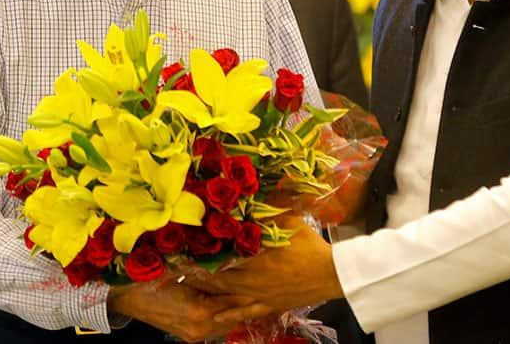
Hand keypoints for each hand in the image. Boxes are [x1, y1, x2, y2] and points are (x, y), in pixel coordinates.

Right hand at [107, 279, 271, 342]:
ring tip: (251, 292)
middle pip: (235, 315)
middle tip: (264, 284)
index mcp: (199, 311)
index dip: (250, 287)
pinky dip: (225, 315)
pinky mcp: (191, 337)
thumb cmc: (154, 279)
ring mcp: (195, 335)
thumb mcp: (185, 270)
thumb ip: (210, 272)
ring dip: (237, 309)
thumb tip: (234, 262)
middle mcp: (200, 327)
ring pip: (227, 323)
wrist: (129, 297)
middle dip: (248, 300)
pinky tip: (230, 303)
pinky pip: (216, 328)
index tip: (265, 275)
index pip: (235, 300)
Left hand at [187, 216, 344, 321]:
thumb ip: (269, 207)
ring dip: (206, 292)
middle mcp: (252, 277)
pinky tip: (213, 319)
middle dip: (196, 272)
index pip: (221, 254)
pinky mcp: (268, 305)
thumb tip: (252, 189)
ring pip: (226, 295)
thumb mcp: (289, 219)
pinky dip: (227, 315)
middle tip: (176, 269)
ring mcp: (259, 294)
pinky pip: (244, 312)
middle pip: (217, 276)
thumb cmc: (311, 245)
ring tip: (186, 289)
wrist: (333, 273)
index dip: (201, 252)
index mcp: (256, 255)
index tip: (182, 248)